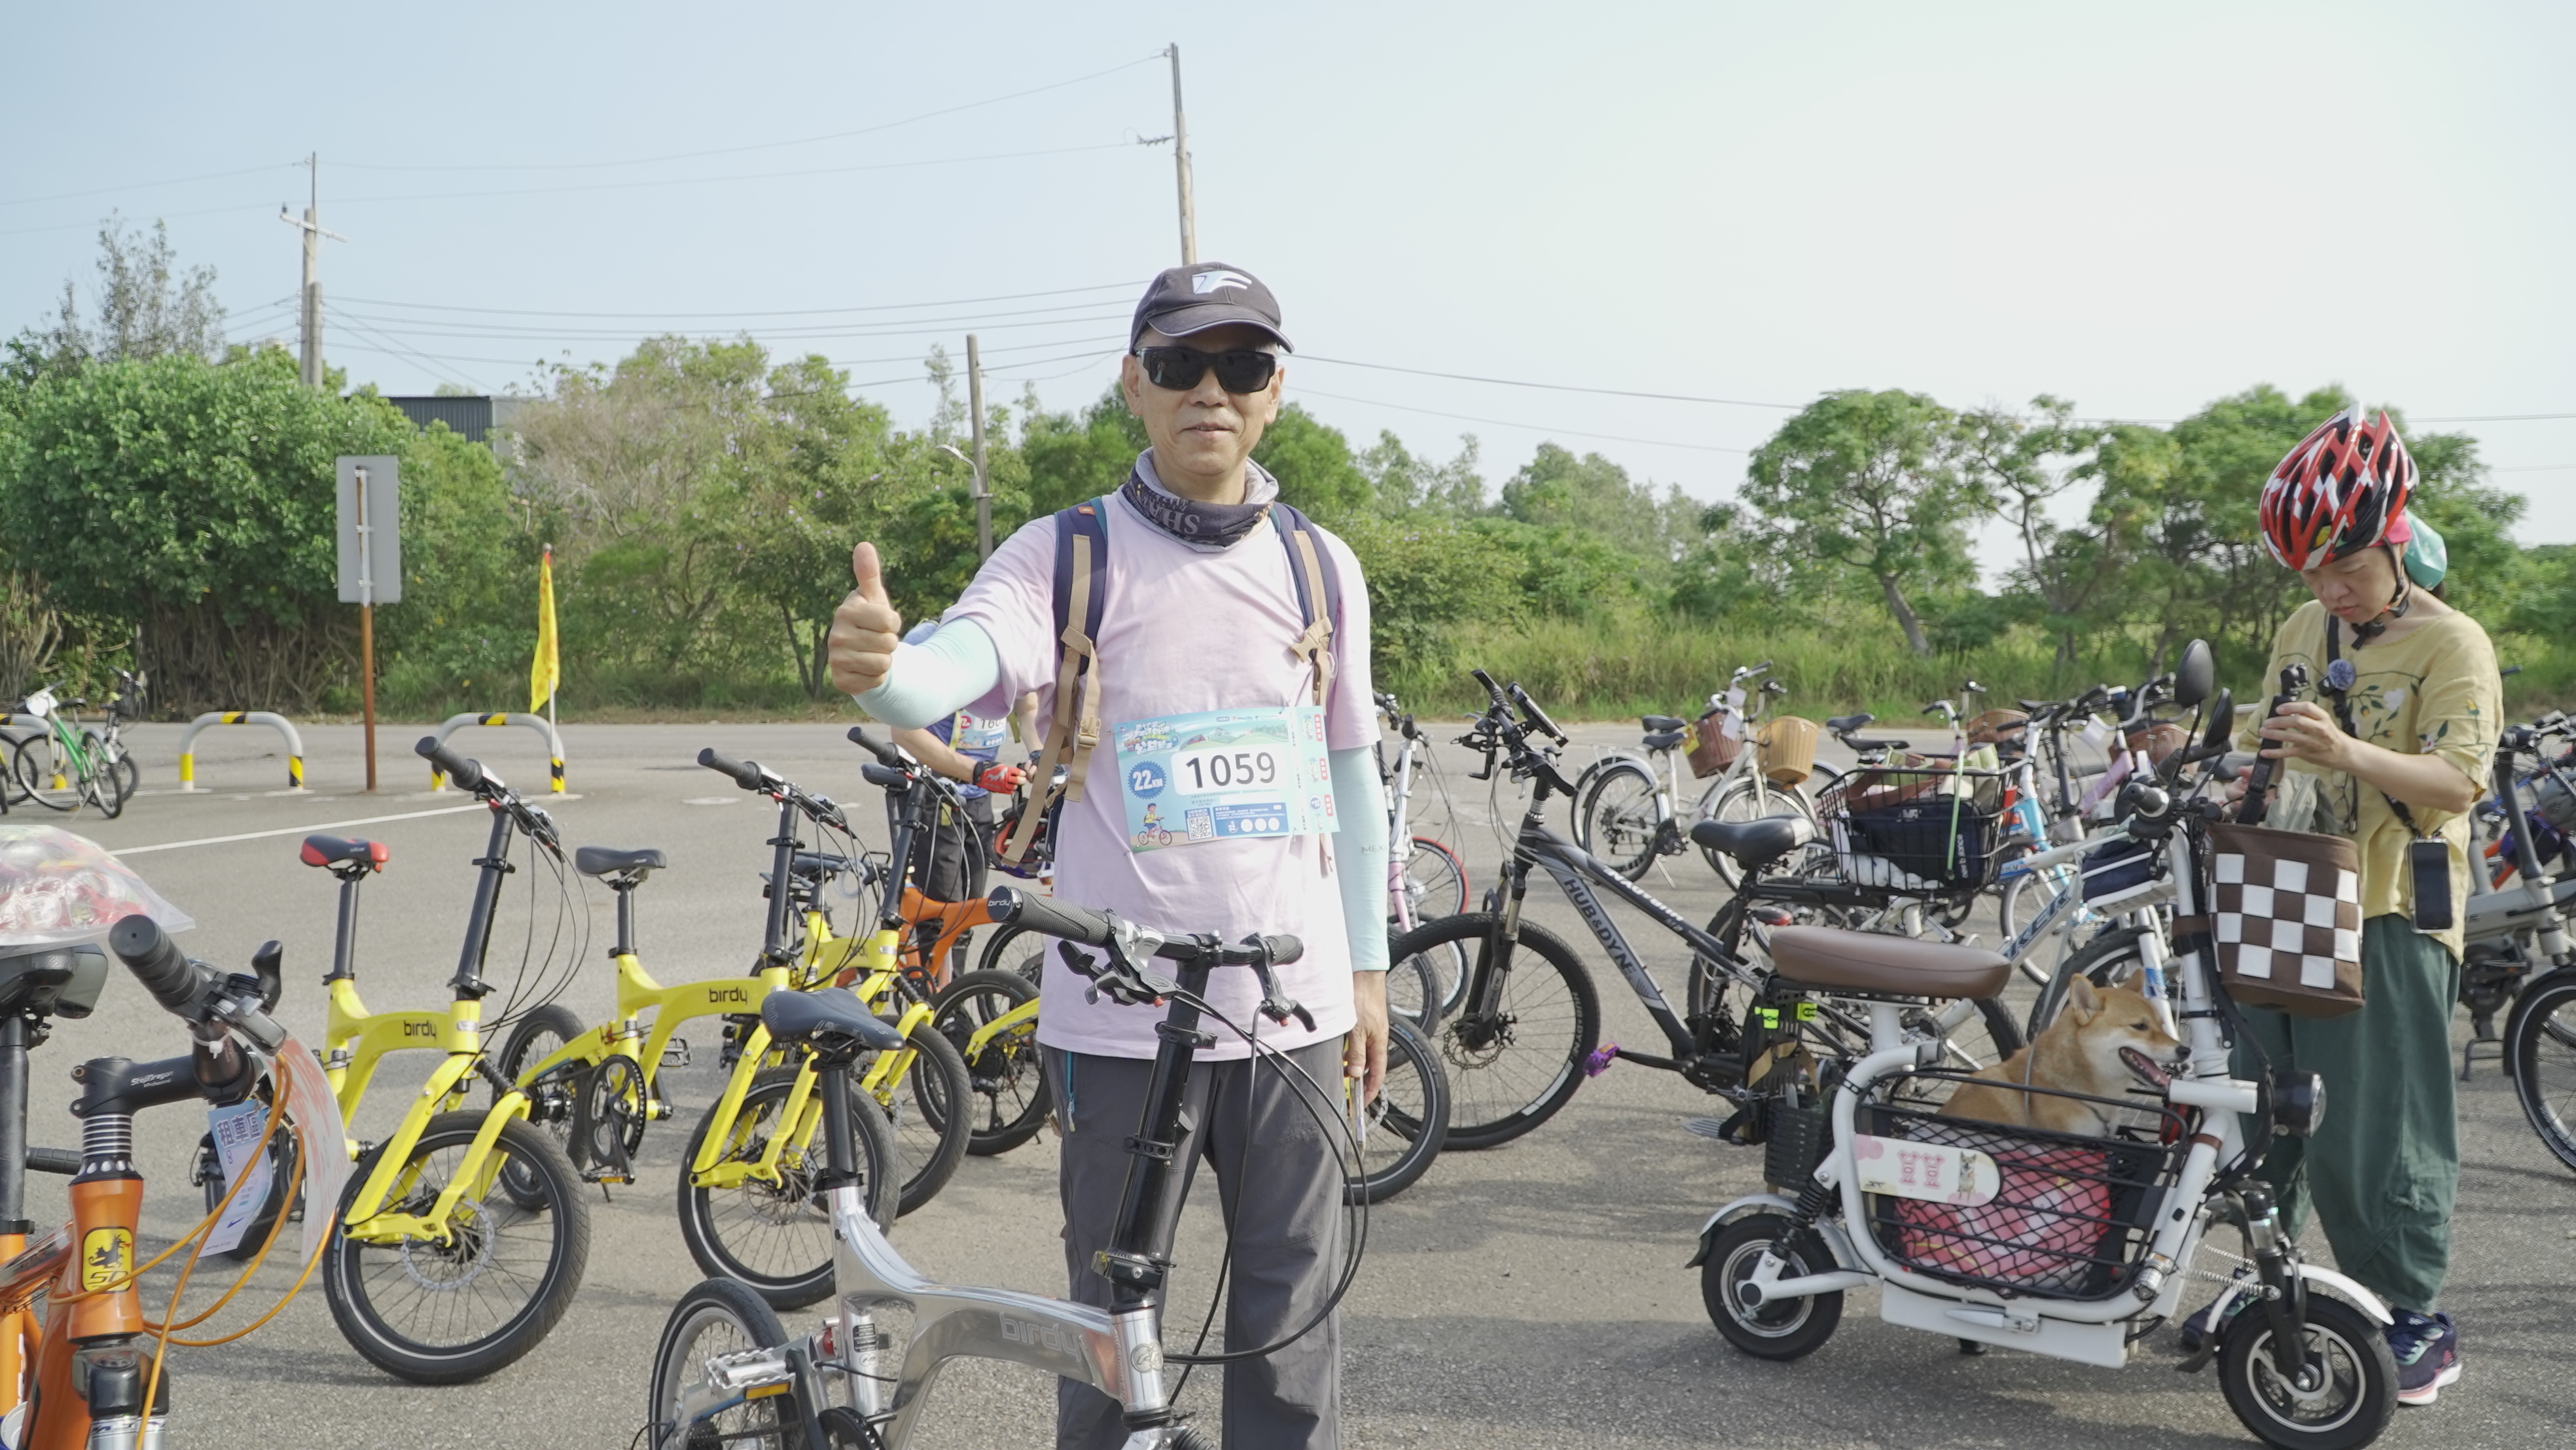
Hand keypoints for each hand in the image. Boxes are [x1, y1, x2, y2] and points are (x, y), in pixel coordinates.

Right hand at [827, 543, 903, 696]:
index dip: (893, 623)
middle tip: (877, 639)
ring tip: (873, 653)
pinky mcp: (841, 681)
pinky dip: (877, 677)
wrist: (862, 652)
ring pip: (884, 664)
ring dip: (885, 661)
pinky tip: (866, 669)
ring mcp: (836, 660)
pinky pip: (876, 681)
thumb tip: (863, 545)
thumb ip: (869, 574)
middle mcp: (836, 636)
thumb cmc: (870, 620)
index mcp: (846, 612)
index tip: (882, 622)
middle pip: (889, 644)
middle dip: (890, 643)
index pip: (890, 621)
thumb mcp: (874, 597)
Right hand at [974, 762, 1026, 793]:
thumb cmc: (991, 768)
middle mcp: (1005, 778)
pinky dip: (1011, 789)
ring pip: (1014, 787)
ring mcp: (1003, 784)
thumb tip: (1016, 772)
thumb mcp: (1001, 766)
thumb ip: (1009, 769)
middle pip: (1018, 780)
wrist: (981, 774)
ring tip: (1016, 783)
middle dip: (1022, 780)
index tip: (1023, 774)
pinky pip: (1009, 791)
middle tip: (1023, 779)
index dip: (1022, 773)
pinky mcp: (1000, 790)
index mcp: (1006, 770)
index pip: (1018, 772)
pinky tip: (1011, 786)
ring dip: (1017, 785)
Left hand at [1346, 971, 1387, 1104]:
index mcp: (1379, 1045)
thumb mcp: (1357, 1030)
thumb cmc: (1364, 1000)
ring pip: (1362, 1057)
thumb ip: (1356, 1053)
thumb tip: (1355, 1074)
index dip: (1370, 1091)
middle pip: (1370, 1068)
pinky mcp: (1364, 1026)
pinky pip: (1358, 1045)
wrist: (1365, 977)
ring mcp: (1371, 1034)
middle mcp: (1376, 1041)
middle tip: (1348, 1092)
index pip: (1377, 1075)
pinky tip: (1340, 1053)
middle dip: (1360, 1081)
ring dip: (1353, 1066)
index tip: (1361, 1103)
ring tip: (1341, 1074)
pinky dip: (1349, 1053)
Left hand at [2256, 700, 2346, 770]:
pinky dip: (2275, 753)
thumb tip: (2287, 711)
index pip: (2307, 708)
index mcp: (2323, 718)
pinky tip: (2264, 752)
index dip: (2291, 706)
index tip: (2279, 708)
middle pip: (2297, 721)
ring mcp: (2313, 742)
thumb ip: (2308, 715)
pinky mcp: (2307, 753)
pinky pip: (2288, 753)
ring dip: (2274, 734)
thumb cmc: (2330, 735)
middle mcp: (2319, 729)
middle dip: (2279, 721)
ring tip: (2263, 732)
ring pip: (2290, 736)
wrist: (2343, 753)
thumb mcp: (2324, 721)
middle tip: (2267, 722)